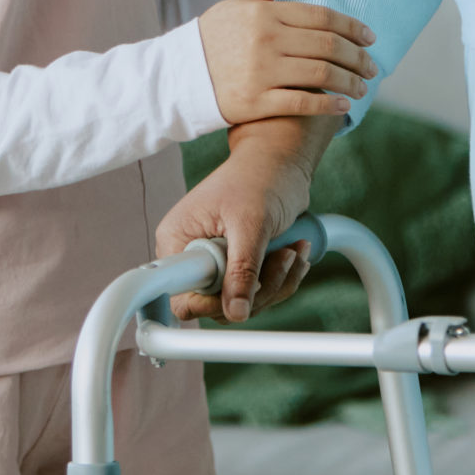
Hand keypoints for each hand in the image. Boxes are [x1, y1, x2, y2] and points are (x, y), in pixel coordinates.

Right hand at [155, 117, 328, 322]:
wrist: (281, 161)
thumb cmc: (260, 177)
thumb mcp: (251, 223)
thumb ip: (241, 270)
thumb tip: (236, 313)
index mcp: (178, 240)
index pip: (180, 296)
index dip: (210, 304)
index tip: (244, 291)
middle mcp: (192, 255)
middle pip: (217, 304)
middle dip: (258, 289)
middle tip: (284, 257)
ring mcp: (216, 262)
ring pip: (243, 302)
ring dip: (277, 282)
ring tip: (295, 250)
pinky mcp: (238, 265)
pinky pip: (259, 292)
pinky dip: (282, 278)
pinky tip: (296, 252)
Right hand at [195, 0, 378, 124]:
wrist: (178, 77)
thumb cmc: (211, 39)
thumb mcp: (236, 4)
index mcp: (265, 14)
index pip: (321, 17)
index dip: (351, 27)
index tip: (370, 37)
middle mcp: (266, 41)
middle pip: (327, 46)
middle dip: (356, 56)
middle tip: (372, 66)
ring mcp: (262, 72)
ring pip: (321, 74)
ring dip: (349, 81)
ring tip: (362, 88)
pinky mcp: (257, 102)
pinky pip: (302, 102)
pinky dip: (327, 105)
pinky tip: (342, 106)